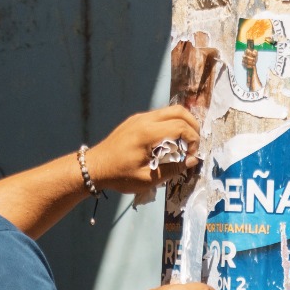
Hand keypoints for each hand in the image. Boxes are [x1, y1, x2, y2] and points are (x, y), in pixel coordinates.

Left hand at [85, 107, 201, 195]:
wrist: (94, 167)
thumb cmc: (119, 175)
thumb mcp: (146, 179)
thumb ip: (172, 169)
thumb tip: (191, 161)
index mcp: (147, 133)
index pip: (180, 127)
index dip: (192, 141)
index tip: (191, 156)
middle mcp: (145, 119)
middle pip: (179, 111)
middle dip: (193, 126)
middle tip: (194, 145)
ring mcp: (140, 117)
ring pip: (170, 110)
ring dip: (183, 123)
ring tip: (185, 142)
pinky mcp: (136, 120)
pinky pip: (160, 115)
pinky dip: (172, 124)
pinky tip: (171, 140)